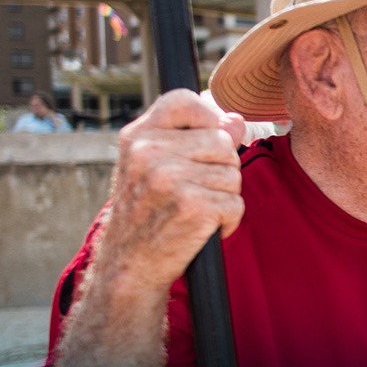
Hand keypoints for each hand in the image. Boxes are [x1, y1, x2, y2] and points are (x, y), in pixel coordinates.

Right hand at [95, 90, 245, 291]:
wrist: (130, 265)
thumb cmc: (147, 213)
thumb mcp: (158, 167)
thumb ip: (196, 139)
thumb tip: (236, 121)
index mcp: (138, 136)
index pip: (186, 101)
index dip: (206, 120)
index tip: (200, 147)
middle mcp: (149, 151)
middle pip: (222, 142)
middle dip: (221, 168)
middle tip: (194, 192)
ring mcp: (169, 178)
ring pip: (233, 173)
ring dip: (224, 197)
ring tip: (195, 211)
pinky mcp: (192, 206)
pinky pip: (236, 204)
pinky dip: (228, 221)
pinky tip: (203, 228)